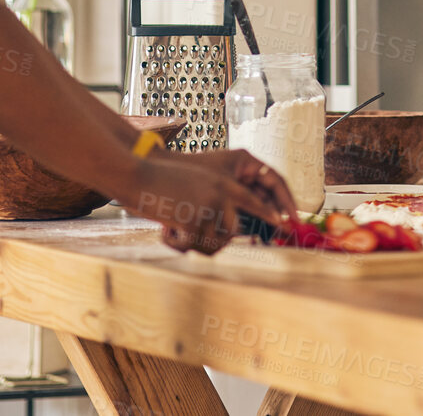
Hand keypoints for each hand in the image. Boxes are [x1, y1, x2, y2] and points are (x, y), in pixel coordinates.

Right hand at [125, 148, 295, 254]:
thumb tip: (222, 230)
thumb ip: (211, 199)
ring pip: (211, 244)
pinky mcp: (193, 219)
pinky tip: (164, 229)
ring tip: (172, 229)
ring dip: (191, 244)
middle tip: (190, 240)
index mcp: (222, 183)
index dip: (269, 214)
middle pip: (232, 234)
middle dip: (213, 244)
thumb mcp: (193, 183)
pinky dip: (175, 243)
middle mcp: (220, 194)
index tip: (284, 225)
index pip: (253, 201)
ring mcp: (207, 207)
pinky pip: (191, 246)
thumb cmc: (159, 181)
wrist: (138, 175)